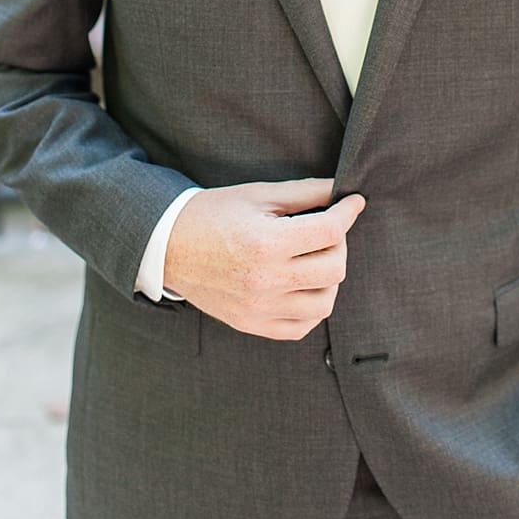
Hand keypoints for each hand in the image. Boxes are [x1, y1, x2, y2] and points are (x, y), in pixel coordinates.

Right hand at [163, 179, 364, 340]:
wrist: (166, 247)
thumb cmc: (213, 215)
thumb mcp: (259, 195)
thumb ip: (306, 193)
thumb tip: (342, 191)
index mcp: (267, 243)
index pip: (331, 231)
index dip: (348, 212)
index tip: (352, 203)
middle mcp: (265, 280)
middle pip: (335, 268)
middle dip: (338, 244)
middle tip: (324, 231)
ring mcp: (258, 308)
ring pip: (324, 303)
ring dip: (328, 279)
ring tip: (313, 259)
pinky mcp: (251, 324)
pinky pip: (300, 327)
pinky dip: (310, 308)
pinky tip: (301, 286)